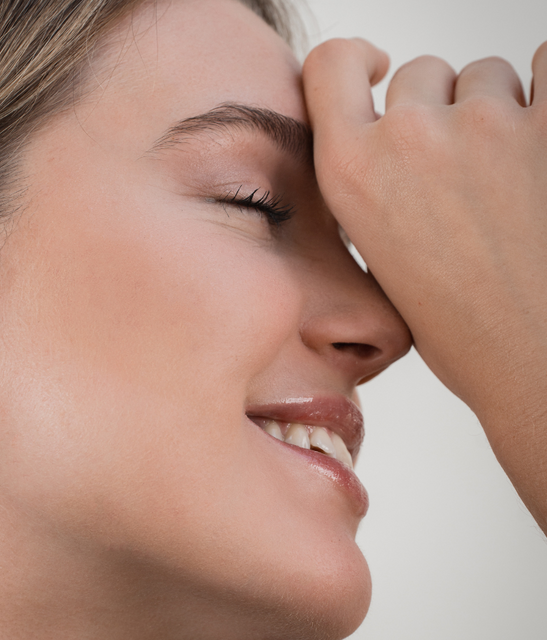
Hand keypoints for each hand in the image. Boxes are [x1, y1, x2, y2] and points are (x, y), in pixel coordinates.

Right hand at [302, 39, 546, 529]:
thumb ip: (374, 185)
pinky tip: (541, 150)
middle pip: (421, 73)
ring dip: (497, 111)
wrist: (530, 361)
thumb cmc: (459, 326)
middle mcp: (409, 138)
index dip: (354, 60)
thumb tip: (389, 141)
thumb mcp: (378, 255)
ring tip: (508, 180)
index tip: (375, 70)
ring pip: (487, 76)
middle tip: (459, 171)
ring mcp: (485, 126)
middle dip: (438, 107)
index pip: (330, 66)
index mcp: (351, 174)